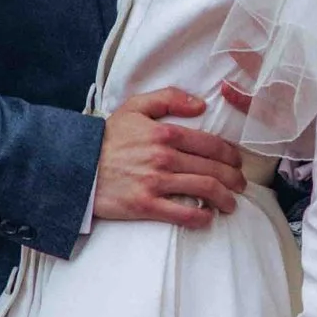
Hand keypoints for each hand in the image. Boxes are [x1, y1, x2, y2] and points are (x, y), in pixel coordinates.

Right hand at [91, 88, 245, 227]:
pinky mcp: (145, 205)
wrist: (75, 165)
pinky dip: (201, 217)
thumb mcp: (135, 107)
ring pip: (204, 190)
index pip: (211, 144)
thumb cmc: (107, 137)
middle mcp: (164, 157)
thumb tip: (201, 104)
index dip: (230, 155)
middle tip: (240, 185)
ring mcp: (155, 182)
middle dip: (234, 179)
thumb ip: (169, 98)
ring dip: (225, 198)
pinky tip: (208, 218)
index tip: (237, 162)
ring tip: (231, 204)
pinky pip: (182, 214)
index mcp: (165, 132)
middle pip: (213, 169)